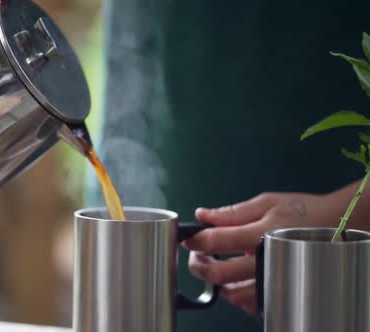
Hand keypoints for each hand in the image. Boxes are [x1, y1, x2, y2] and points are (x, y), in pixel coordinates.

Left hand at [183, 192, 341, 314]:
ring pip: (234, 295)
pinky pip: (252, 303)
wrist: (337, 224)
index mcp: (260, 234)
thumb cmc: (302, 210)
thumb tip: (203, 215)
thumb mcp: (265, 202)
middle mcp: (266, 260)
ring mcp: (274, 279)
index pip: (215, 241)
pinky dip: (238, 294)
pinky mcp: (279, 290)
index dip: (195, 240)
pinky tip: (235, 279)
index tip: (188, 238)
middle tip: (196, 256)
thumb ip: (231, 213)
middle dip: (199, 266)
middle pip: (220, 274)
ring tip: (215, 267)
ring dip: (218, 283)